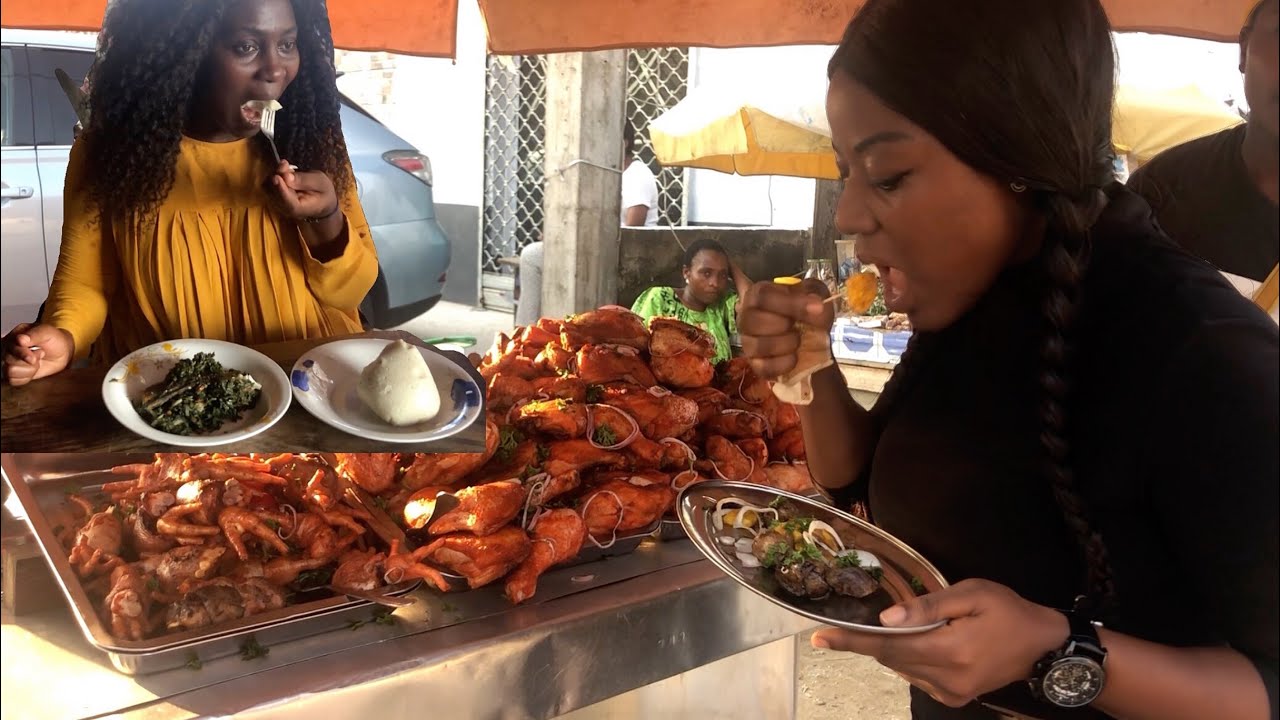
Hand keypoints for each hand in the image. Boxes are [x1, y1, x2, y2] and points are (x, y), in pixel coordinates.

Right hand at [3, 323, 74, 385]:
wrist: (62, 351)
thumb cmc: (53, 339)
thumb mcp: (46, 332)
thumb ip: (34, 335)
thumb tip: (20, 339)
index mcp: (13, 336)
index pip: (10, 348)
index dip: (22, 354)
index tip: (34, 357)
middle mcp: (9, 349)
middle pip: (9, 362)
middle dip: (29, 362)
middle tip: (40, 354)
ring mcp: (10, 361)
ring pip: (10, 372)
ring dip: (29, 369)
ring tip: (37, 361)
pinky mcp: (15, 373)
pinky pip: (14, 381)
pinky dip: (27, 377)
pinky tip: (34, 369)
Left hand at [267, 160, 339, 221]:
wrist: (321, 202)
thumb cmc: (322, 192)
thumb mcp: (320, 183)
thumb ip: (304, 180)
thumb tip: (286, 176)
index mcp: (299, 208)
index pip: (286, 201)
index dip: (280, 189)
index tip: (278, 176)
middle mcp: (284, 208)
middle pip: (273, 192)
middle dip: (277, 175)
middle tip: (285, 164)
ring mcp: (276, 203)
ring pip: (267, 187)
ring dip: (274, 174)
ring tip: (287, 167)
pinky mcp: (272, 197)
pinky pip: (267, 184)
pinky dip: (273, 175)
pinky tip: (284, 171)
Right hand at [737, 278, 833, 378]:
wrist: (814, 342)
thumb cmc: (808, 314)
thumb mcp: (816, 295)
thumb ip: (815, 293)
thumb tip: (815, 305)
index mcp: (759, 294)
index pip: (763, 295)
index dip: (790, 303)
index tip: (815, 308)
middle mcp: (746, 317)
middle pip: (752, 320)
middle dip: (783, 325)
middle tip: (797, 326)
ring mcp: (748, 342)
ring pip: (756, 345)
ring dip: (786, 344)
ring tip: (798, 340)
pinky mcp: (755, 364)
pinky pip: (764, 367)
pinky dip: (785, 363)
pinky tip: (795, 356)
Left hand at [811, 579, 1068, 707]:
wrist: (1045, 646)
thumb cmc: (1009, 611)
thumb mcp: (972, 594)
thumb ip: (928, 607)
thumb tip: (886, 619)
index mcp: (950, 651)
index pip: (888, 645)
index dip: (852, 641)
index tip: (819, 638)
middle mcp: (946, 679)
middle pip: (891, 659)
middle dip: (863, 643)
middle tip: (834, 632)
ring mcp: (951, 692)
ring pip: (902, 668)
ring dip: (889, 649)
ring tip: (884, 631)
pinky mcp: (955, 697)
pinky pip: (917, 677)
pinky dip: (908, 660)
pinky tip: (916, 643)